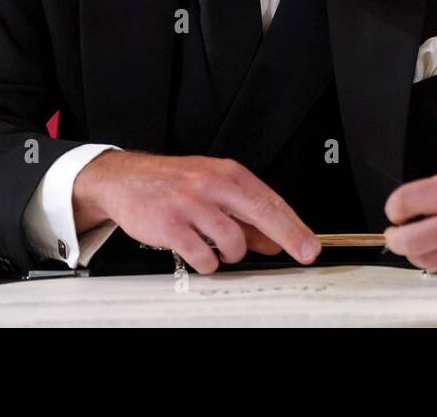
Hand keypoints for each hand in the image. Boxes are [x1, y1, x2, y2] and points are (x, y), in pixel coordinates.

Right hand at [72, 150, 321, 273]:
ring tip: (219, 249)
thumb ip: (244, 216)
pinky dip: (207, 263)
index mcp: (227, 173)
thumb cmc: (174, 183)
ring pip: (232, 241)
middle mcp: (212, 184)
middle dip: (288, 238)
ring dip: (231, 254)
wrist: (126, 179)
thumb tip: (275, 241)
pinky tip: (200, 255)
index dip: (294, 226)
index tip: (310, 245)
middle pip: (261, 214)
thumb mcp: (213, 190)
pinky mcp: (170, 225)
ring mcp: (191, 204)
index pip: (269, 201)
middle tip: (304, 255)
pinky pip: (202, 256)